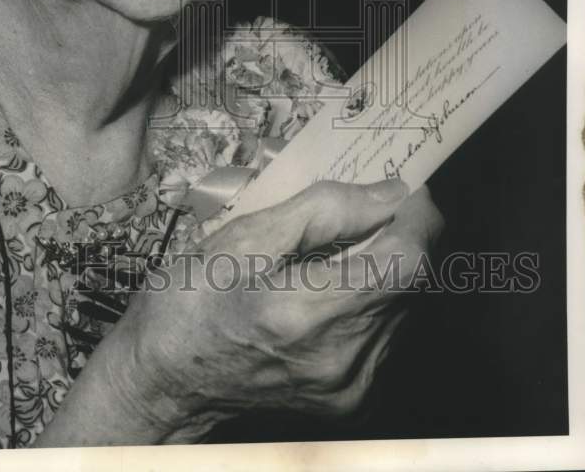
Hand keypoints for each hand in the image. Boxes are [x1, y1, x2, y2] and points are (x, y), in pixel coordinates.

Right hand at [100, 178, 443, 441]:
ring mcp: (351, 388)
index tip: (404, 186)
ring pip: (405, 307)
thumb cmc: (193, 298)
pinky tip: (336, 284)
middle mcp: (342, 361)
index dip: (418, 216)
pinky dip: (374, 297)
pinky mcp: (353, 399)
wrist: (166, 377)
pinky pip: (387, 332)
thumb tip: (391, 193)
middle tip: (365, 205)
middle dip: (399, 234)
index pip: (407, 262)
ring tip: (342, 245)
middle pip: (412, 283)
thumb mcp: (243, 237)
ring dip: (387, 265)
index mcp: (308, 315)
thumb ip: (323, 211)